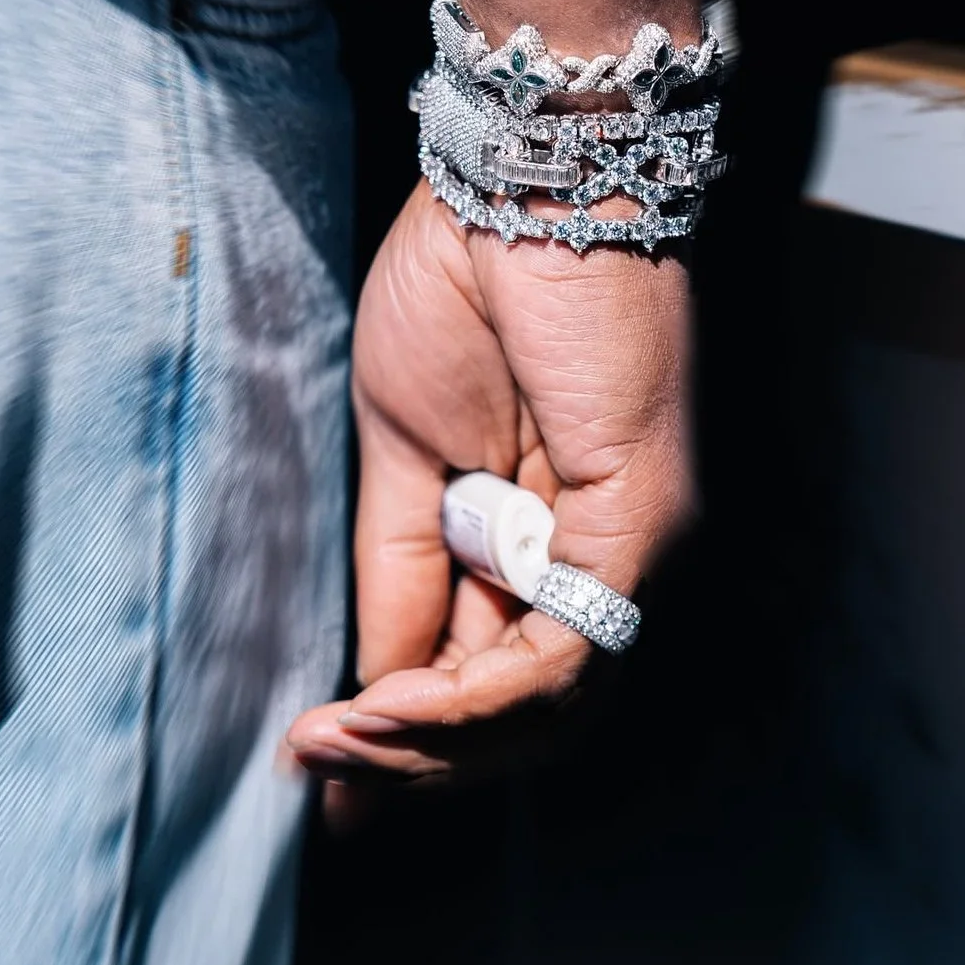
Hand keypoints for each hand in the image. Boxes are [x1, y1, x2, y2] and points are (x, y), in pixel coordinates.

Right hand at [285, 177, 696, 787]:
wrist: (517, 191)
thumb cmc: (460, 292)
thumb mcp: (401, 453)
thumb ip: (398, 572)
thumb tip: (367, 684)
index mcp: (539, 533)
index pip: (488, 667)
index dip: (412, 736)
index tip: (322, 772)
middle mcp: (596, 554)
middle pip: (521, 706)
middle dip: (416, 754)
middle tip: (321, 761)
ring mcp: (630, 546)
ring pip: (547, 703)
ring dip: (434, 742)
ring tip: (342, 739)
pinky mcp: (642, 526)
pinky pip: (568, 653)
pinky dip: (474, 699)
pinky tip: (391, 707)